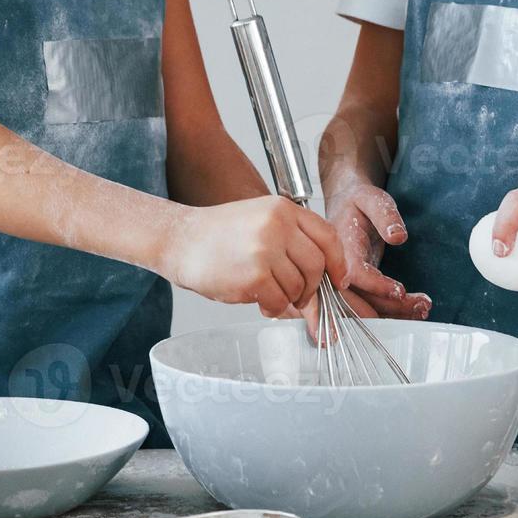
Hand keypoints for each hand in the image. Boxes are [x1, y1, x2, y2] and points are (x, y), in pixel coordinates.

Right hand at [160, 197, 348, 317]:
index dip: (338, 262)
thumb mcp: (260, 220)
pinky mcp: (254, 275)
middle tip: (299, 295)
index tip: (338, 279)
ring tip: (269, 294)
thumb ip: (292, 240)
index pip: (328, 236)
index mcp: (283, 209)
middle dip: (311, 287)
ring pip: (298, 286)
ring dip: (288, 298)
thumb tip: (324, 276)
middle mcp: (277, 225)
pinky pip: (279, 301)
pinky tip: (259, 301)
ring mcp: (265, 250)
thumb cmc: (218, 235)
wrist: (179, 240)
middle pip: (317, 265)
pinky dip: (272, 308)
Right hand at [324, 183, 429, 319]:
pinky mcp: (352, 287)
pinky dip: (389, 313)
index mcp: (339, 246)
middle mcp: (337, 268)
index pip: (353, 273)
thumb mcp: (372, 198)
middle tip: (422, 306)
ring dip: (393, 314)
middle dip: (389, 308)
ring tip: (423, 308)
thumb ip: (385, 215)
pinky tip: (411, 310)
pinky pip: (366, 306)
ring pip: (362, 308)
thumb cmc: (357, 202)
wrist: (343, 205)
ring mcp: (342, 280)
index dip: (376, 286)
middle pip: (357, 299)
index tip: (400, 291)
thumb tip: (398, 236)